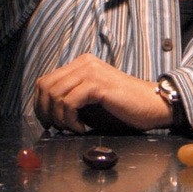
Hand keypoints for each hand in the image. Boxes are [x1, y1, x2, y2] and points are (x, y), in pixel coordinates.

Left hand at [33, 54, 172, 133]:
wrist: (153, 105)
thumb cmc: (124, 106)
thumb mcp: (92, 99)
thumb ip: (72, 98)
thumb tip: (47, 112)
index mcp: (81, 64)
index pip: (45, 80)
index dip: (40, 104)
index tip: (46, 122)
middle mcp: (84, 63)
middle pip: (46, 86)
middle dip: (45, 112)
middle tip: (56, 128)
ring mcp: (90, 71)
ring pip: (56, 95)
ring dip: (60, 118)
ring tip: (73, 128)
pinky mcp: (97, 84)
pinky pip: (69, 102)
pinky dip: (71, 120)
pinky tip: (82, 128)